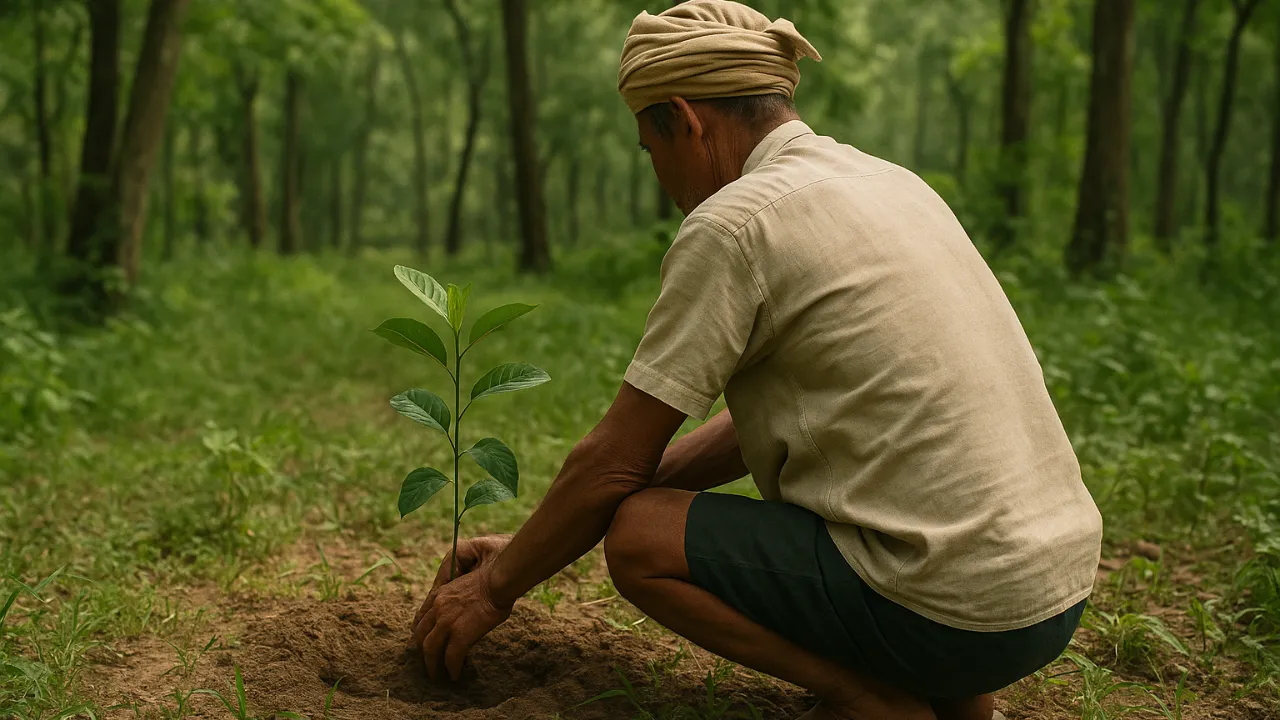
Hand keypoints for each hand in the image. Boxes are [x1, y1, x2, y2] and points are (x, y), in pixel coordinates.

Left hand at [410, 535, 512, 680]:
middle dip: (421, 652)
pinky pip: (451, 658)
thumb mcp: (467, 583)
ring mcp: (447, 622)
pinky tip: (455, 676)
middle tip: (427, 663)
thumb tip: (464, 609)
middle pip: (420, 635)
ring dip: (432, 666)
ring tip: (437, 676)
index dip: (420, 632)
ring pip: (430, 650)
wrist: (500, 578)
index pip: (421, 617)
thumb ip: (459, 597)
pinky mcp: (460, 634)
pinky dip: (451, 669)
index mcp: (440, 594)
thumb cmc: (493, 576)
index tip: (422, 642)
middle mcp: (438, 608)